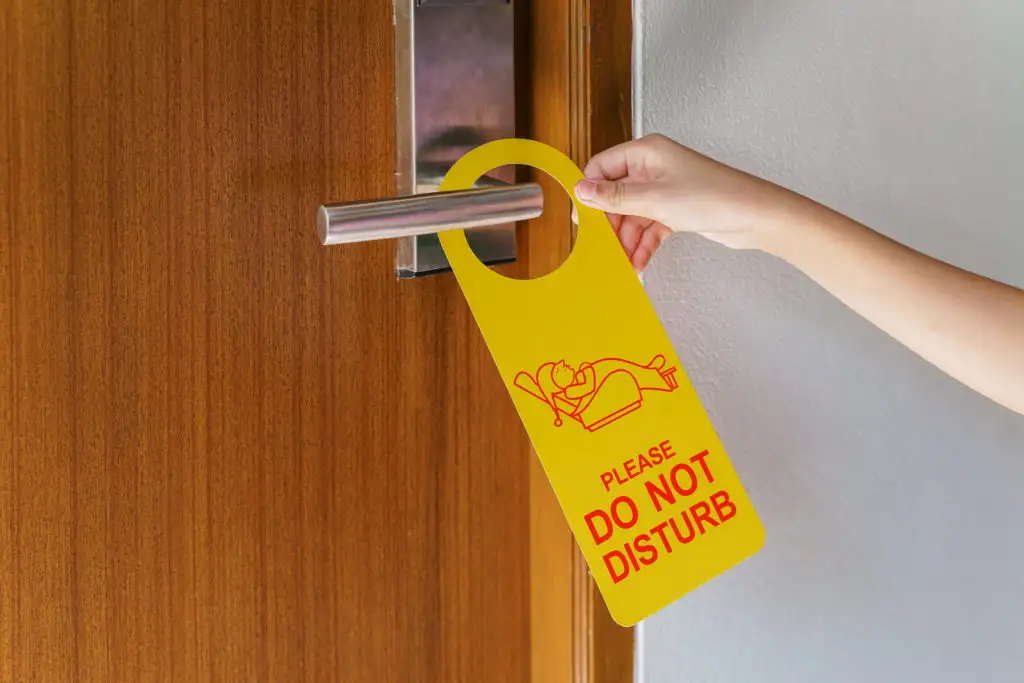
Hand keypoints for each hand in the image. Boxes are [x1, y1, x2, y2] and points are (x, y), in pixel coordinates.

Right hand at [573, 134, 808, 271]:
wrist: (754, 216)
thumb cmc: (715, 197)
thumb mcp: (656, 199)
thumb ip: (615, 197)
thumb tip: (581, 191)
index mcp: (647, 152)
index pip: (602, 167)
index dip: (590, 192)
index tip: (583, 219)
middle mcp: (653, 167)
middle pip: (615, 195)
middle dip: (610, 224)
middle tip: (603, 247)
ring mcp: (664, 189)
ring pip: (631, 215)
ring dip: (626, 240)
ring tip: (624, 263)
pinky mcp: (674, 209)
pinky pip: (648, 227)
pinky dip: (643, 245)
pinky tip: (639, 262)